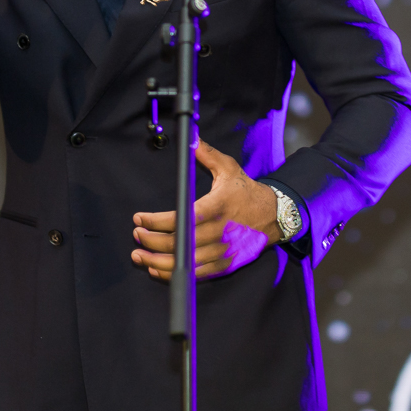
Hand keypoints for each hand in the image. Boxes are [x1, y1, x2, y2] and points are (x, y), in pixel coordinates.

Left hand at [131, 140, 281, 280]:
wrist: (273, 216)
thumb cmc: (246, 191)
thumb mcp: (228, 168)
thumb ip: (206, 154)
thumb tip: (189, 137)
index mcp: (216, 207)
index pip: (181, 218)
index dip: (156, 222)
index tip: (139, 219)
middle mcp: (219, 231)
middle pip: (179, 243)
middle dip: (152, 241)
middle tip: (136, 235)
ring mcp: (223, 251)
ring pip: (185, 262)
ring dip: (157, 261)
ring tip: (139, 255)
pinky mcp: (226, 264)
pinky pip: (197, 273)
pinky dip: (176, 273)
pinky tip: (158, 269)